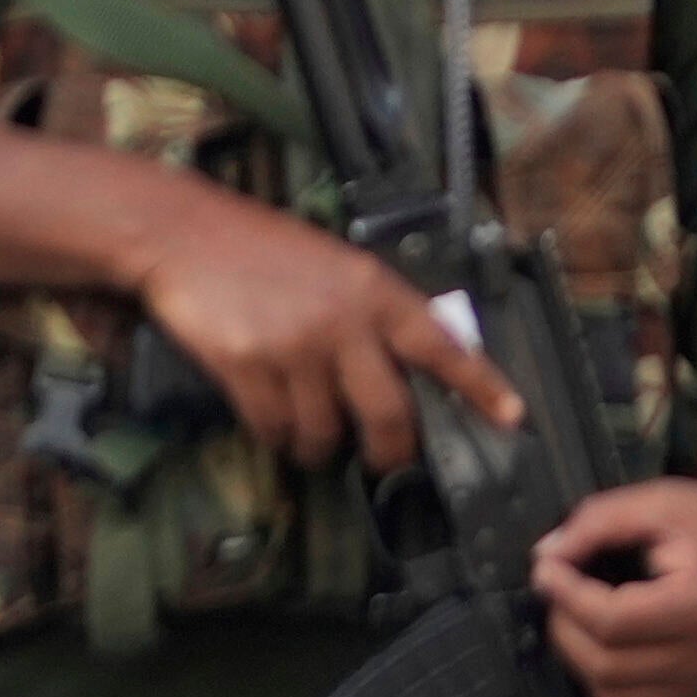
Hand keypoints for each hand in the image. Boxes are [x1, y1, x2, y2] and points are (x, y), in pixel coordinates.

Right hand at [123, 202, 514, 476]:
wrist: (184, 235)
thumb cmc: (263, 250)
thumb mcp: (337, 267)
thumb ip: (377, 312)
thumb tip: (416, 367)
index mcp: (374, 292)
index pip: (442, 347)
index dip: (481, 387)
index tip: (512, 418)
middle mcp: (343, 322)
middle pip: (390, 415)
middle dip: (390, 452)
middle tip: (383, 461)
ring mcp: (294, 346)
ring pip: (325, 433)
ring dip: (318, 446)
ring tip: (307, 432)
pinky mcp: (247, 366)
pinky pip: (274, 429)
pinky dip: (276, 436)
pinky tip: (271, 418)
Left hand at [531, 468, 696, 696]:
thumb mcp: (660, 502)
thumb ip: (597, 522)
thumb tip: (545, 556)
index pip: (606, 620)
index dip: (562, 593)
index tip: (547, 568)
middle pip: (601, 663)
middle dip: (564, 624)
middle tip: (561, 590)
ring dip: (581, 665)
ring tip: (582, 625)